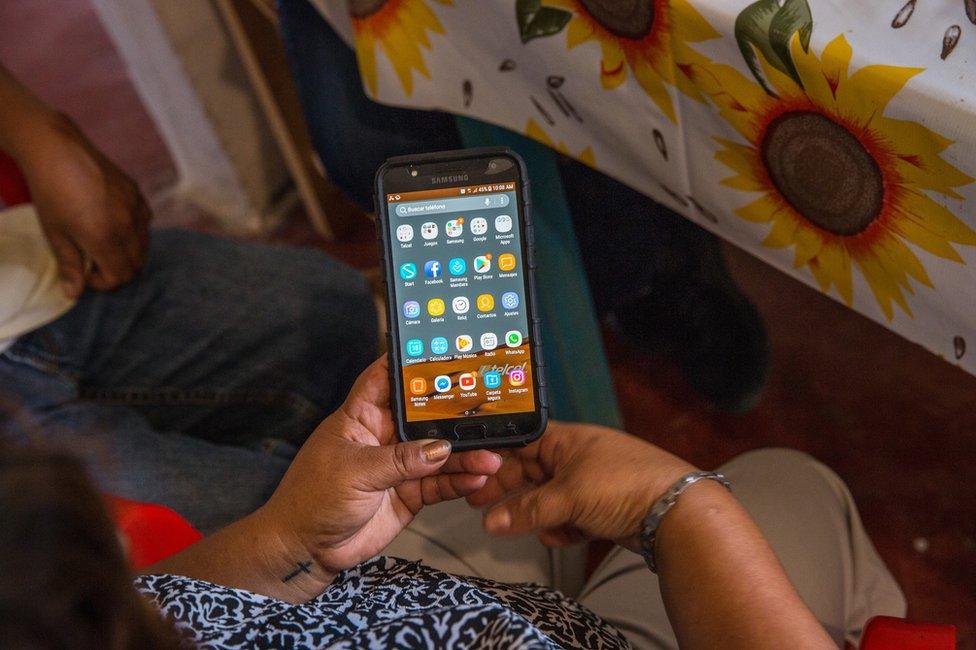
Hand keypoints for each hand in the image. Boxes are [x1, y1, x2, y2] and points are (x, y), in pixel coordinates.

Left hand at [19, 113, 150, 296]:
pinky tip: (115, 223)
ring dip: (128, 252)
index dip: (104, 282)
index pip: (120, 276)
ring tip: (105, 244)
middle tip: (96, 263)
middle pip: (136, 264)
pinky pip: (145, 222)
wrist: (57, 150)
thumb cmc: (50, 192)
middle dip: (118, 270)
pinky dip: (135, 231)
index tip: (86, 275)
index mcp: (104, 238)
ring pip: (144, 245)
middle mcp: (126, 225)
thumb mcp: (55, 233)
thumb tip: (75, 293)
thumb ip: (69, 265)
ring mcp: (135, 208)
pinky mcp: (137, 193)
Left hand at [260, 356, 501, 578]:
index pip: (386, 378)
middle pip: (425, 416)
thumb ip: (400, 460)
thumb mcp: (354, 472)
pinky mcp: (410, 493)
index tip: (443, 351)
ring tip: (490, 456)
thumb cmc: (313, 499)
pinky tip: (478, 478)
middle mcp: (384, 435)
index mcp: (361, 417)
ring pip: (439, 452)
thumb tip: (440, 449)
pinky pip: (440, 483)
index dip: (411, 363)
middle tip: (487, 409)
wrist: (307, 549)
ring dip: (465, 454)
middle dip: (455, 413)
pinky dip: (460, 481)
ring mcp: (399, 465)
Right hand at [467, 421, 695, 550]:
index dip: (497, 460)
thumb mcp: (568, 495)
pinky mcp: (603, 510)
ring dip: (536, 515)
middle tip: (482, 506)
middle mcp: (578, 458)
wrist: (675, 512)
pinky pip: (570, 519)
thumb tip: (492, 520)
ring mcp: (591, 485)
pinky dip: (561, 529)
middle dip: (510, 492)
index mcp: (568, 439)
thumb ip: (528, 510)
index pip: (522, 444)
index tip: (474, 477)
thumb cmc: (626, 484)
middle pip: (532, 473)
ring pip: (550, 500)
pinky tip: (558, 536)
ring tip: (520, 527)